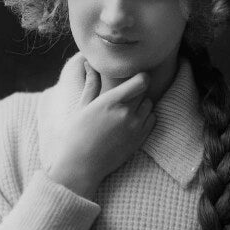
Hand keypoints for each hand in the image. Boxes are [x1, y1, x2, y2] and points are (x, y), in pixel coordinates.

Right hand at [47, 61, 155, 198]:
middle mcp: (126, 113)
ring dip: (142, 103)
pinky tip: (132, 120)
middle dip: (137, 90)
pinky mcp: (140, 140)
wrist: (81, 166)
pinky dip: (146, 117)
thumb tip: (88, 63)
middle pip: (145, 91)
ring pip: (149, 105)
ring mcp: (135, 128)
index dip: (141, 76)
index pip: (141, 81)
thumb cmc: (76, 134)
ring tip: (127, 108)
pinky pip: (152, 119)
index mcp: (110, 102)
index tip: (135, 76)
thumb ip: (91, 83)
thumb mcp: (82, 106)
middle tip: (126, 93)